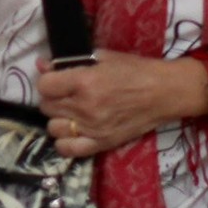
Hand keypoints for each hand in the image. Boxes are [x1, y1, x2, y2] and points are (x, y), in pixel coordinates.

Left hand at [36, 51, 193, 158]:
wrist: (164, 93)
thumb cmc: (135, 70)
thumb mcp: (102, 57)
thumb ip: (69, 62)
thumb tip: (42, 64)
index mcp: (84, 82)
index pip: (44, 85)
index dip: (47, 80)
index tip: (56, 79)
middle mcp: (85, 107)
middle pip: (47, 106)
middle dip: (52, 98)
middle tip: (65, 93)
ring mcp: (93, 128)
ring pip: (54, 128)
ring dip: (58, 118)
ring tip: (70, 112)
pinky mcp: (102, 143)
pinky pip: (68, 149)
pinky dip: (65, 142)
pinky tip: (73, 131)